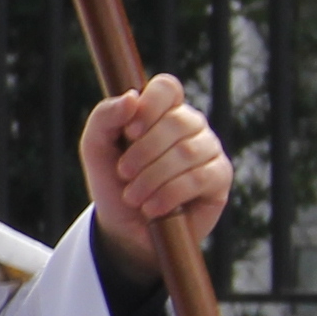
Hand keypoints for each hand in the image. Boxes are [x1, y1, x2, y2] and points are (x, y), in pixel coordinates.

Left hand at [79, 75, 229, 279]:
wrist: (126, 228)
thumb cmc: (113, 182)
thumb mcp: (96, 148)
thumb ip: (105, 117)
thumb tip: (132, 97)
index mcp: (161, 110)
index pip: (166, 88)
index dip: (150, 105)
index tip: (130, 131)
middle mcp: (190, 124)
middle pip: (177, 121)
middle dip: (143, 152)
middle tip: (123, 174)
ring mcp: (209, 148)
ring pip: (187, 151)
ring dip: (153, 177)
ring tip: (133, 197)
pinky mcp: (220, 176)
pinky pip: (201, 177)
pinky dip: (170, 194)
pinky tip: (153, 208)